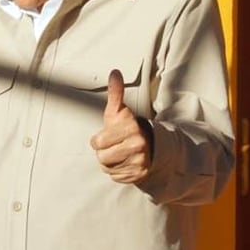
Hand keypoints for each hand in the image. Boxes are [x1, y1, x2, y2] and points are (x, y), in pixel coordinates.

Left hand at [90, 69, 151, 183]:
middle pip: (101, 157)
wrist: (151, 146)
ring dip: (110, 163)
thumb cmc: (127, 128)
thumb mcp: (119, 111)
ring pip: (107, 168)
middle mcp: (138, 144)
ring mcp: (140, 161)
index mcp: (131, 127)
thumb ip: (115, 94)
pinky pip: (115, 176)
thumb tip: (114, 72)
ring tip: (120, 154)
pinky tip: (126, 163)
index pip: (97, 142)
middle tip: (115, 145)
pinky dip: (117, 171)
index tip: (110, 135)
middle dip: (104, 152)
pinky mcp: (139, 175)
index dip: (99, 139)